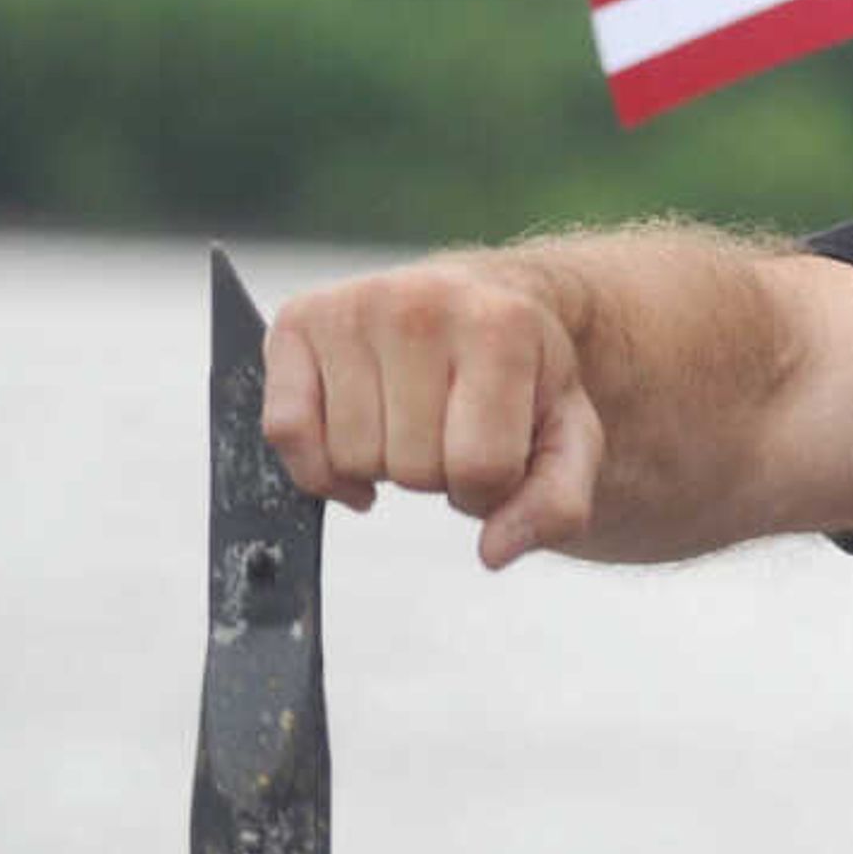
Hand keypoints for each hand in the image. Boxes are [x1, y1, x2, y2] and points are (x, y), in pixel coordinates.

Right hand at [262, 259, 604, 567]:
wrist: (482, 301)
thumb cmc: (522, 374)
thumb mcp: (569, 434)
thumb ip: (556, 503)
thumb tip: (494, 552)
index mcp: (501, 327)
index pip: (479, 467)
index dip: (489, 489)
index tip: (496, 455)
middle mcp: (421, 305)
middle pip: (411, 469)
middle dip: (436, 474)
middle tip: (451, 431)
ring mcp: (353, 308)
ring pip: (349, 457)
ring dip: (382, 466)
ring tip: (411, 422)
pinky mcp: (297, 319)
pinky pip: (283, 431)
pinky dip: (316, 462)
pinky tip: (353, 441)